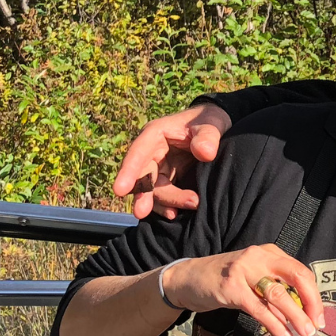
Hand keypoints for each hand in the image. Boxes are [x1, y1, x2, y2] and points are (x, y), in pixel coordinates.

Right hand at [113, 104, 231, 218]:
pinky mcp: (168, 179)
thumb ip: (208, 137)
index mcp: (155, 135)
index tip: (120, 190)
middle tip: (141, 212)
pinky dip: (166, 205)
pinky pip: (162, 196)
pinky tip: (174, 214)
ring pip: (152, 189)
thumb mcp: (211, 125)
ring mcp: (158, 168)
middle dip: (142, 194)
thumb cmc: (208, 121)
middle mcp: (151, 153)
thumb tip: (206, 153)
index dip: (129, 171)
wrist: (215, 128)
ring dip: (162, 202)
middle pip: (143, 176)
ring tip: (175, 213)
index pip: (138, 153)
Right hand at [161, 244, 324, 335]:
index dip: (314, 296)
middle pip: (296, 277)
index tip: (319, 317)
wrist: (187, 279)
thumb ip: (276, 292)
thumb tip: (302, 315)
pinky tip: (283, 335)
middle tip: (316, 325)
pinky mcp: (231, 288)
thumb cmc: (226, 280)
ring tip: (304, 333)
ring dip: (295, 316)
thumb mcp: (254, 279)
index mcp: (270, 253)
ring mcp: (244, 270)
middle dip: (311, 303)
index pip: (301, 272)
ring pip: (278, 294)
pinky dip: (274, 323)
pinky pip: (259, 308)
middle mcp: (259, 257)